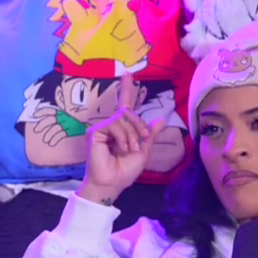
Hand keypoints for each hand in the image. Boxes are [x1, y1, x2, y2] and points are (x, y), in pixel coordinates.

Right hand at [77, 76, 163, 204]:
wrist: (112, 183)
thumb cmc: (124, 171)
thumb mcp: (142, 152)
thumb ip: (149, 136)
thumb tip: (161, 120)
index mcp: (122, 130)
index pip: (125, 106)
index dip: (127, 90)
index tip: (128, 74)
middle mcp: (111, 126)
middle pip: (128, 112)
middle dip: (139, 125)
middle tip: (142, 140)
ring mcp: (102, 128)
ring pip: (124, 119)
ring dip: (132, 135)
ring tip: (129, 150)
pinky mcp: (96, 131)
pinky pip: (115, 125)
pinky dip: (122, 137)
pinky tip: (120, 149)